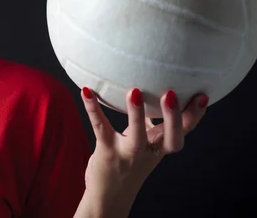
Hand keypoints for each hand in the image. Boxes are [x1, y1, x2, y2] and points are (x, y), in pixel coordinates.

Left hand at [80, 87, 208, 210]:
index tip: (203, 96)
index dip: (195, 116)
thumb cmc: (128, 163)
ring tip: (134, 91)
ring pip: (136, 136)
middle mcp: (148, 152)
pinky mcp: (106, 151)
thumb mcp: (146, 145)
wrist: (108, 197)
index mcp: (160, 147)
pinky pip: (100, 128)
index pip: (183, 132)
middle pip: (169, 138)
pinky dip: (93, 109)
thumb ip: (152, 126)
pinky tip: (86, 92)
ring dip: (136, 114)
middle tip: (171, 93)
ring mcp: (127, 153)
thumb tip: (153, 95)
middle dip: (173, 117)